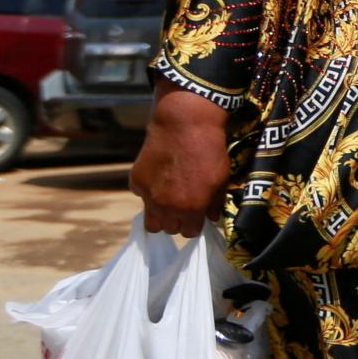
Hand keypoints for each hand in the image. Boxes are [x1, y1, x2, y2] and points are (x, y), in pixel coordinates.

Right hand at [129, 86, 230, 236]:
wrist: (184, 126)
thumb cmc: (210, 152)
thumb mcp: (221, 179)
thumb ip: (215, 203)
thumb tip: (211, 218)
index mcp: (191, 209)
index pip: (190, 233)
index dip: (195, 224)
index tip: (197, 216)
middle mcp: (167, 207)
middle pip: (170, 229)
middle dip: (178, 220)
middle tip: (184, 206)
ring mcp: (148, 195)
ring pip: (152, 221)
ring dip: (161, 215)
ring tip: (169, 200)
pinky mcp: (136, 182)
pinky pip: (142, 198)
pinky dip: (150, 193)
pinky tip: (160, 177)